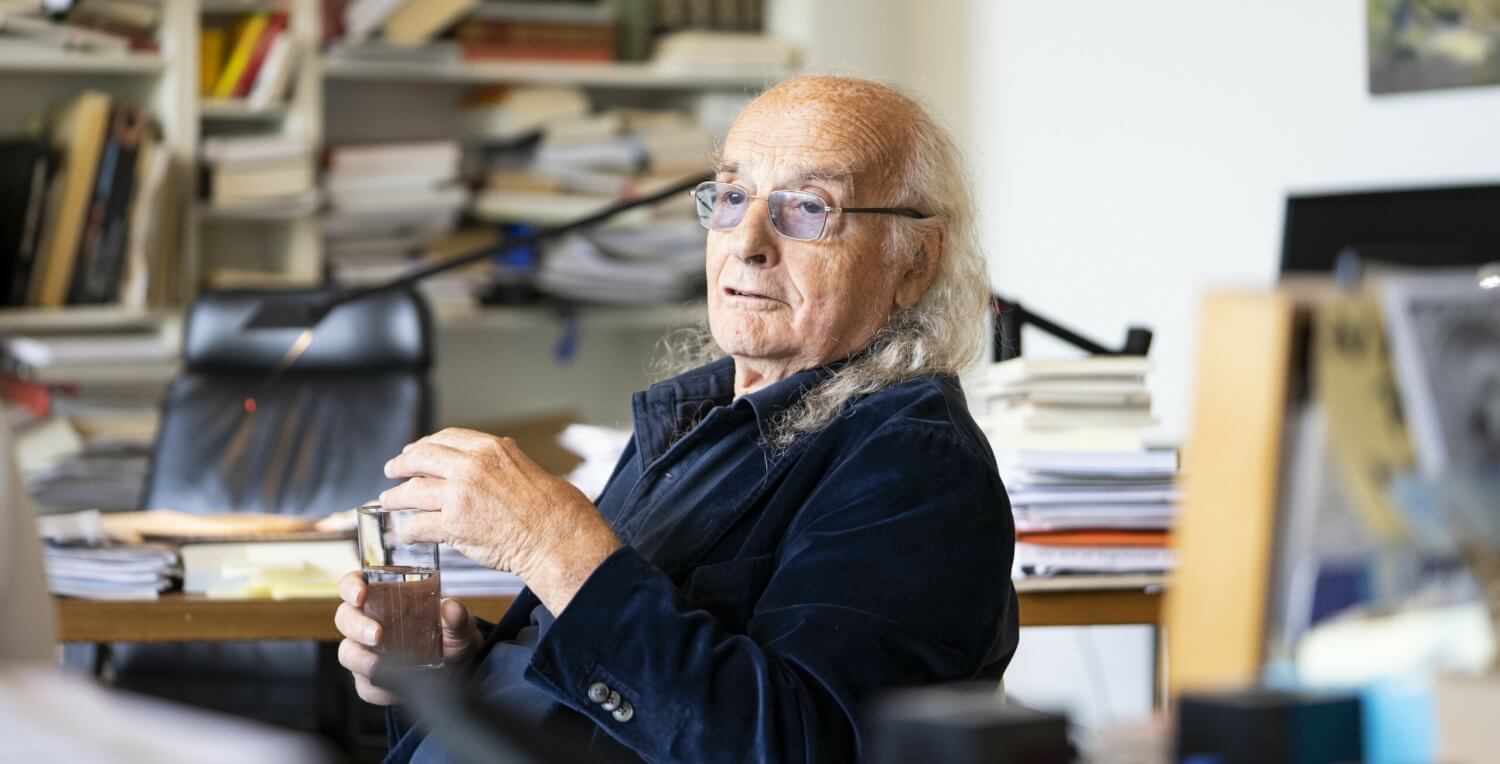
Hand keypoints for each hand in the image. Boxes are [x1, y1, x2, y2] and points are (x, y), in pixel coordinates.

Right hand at [334, 570, 482, 704]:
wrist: (457, 669)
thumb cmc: (450, 636)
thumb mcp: (459, 624)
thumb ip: (457, 616)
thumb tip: (451, 608)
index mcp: (385, 598)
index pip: (354, 585)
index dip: (351, 587)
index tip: (361, 595)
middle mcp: (370, 622)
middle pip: (345, 618)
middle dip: (357, 626)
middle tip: (378, 635)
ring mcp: (367, 651)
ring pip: (347, 652)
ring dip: (359, 658)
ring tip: (378, 665)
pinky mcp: (371, 678)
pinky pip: (362, 685)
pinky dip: (374, 688)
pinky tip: (391, 689)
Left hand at [379, 428, 619, 613]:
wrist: (556, 536)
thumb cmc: (552, 508)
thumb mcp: (528, 467)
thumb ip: (507, 457)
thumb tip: (502, 447)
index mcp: (490, 448)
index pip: (446, 438)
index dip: (425, 444)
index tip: (415, 451)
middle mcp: (470, 466)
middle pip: (421, 458)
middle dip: (401, 465)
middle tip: (391, 471)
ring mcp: (458, 494)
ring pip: (411, 492)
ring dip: (395, 498)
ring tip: (387, 502)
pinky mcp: (452, 524)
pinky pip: (417, 524)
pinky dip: (407, 529)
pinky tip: (405, 533)